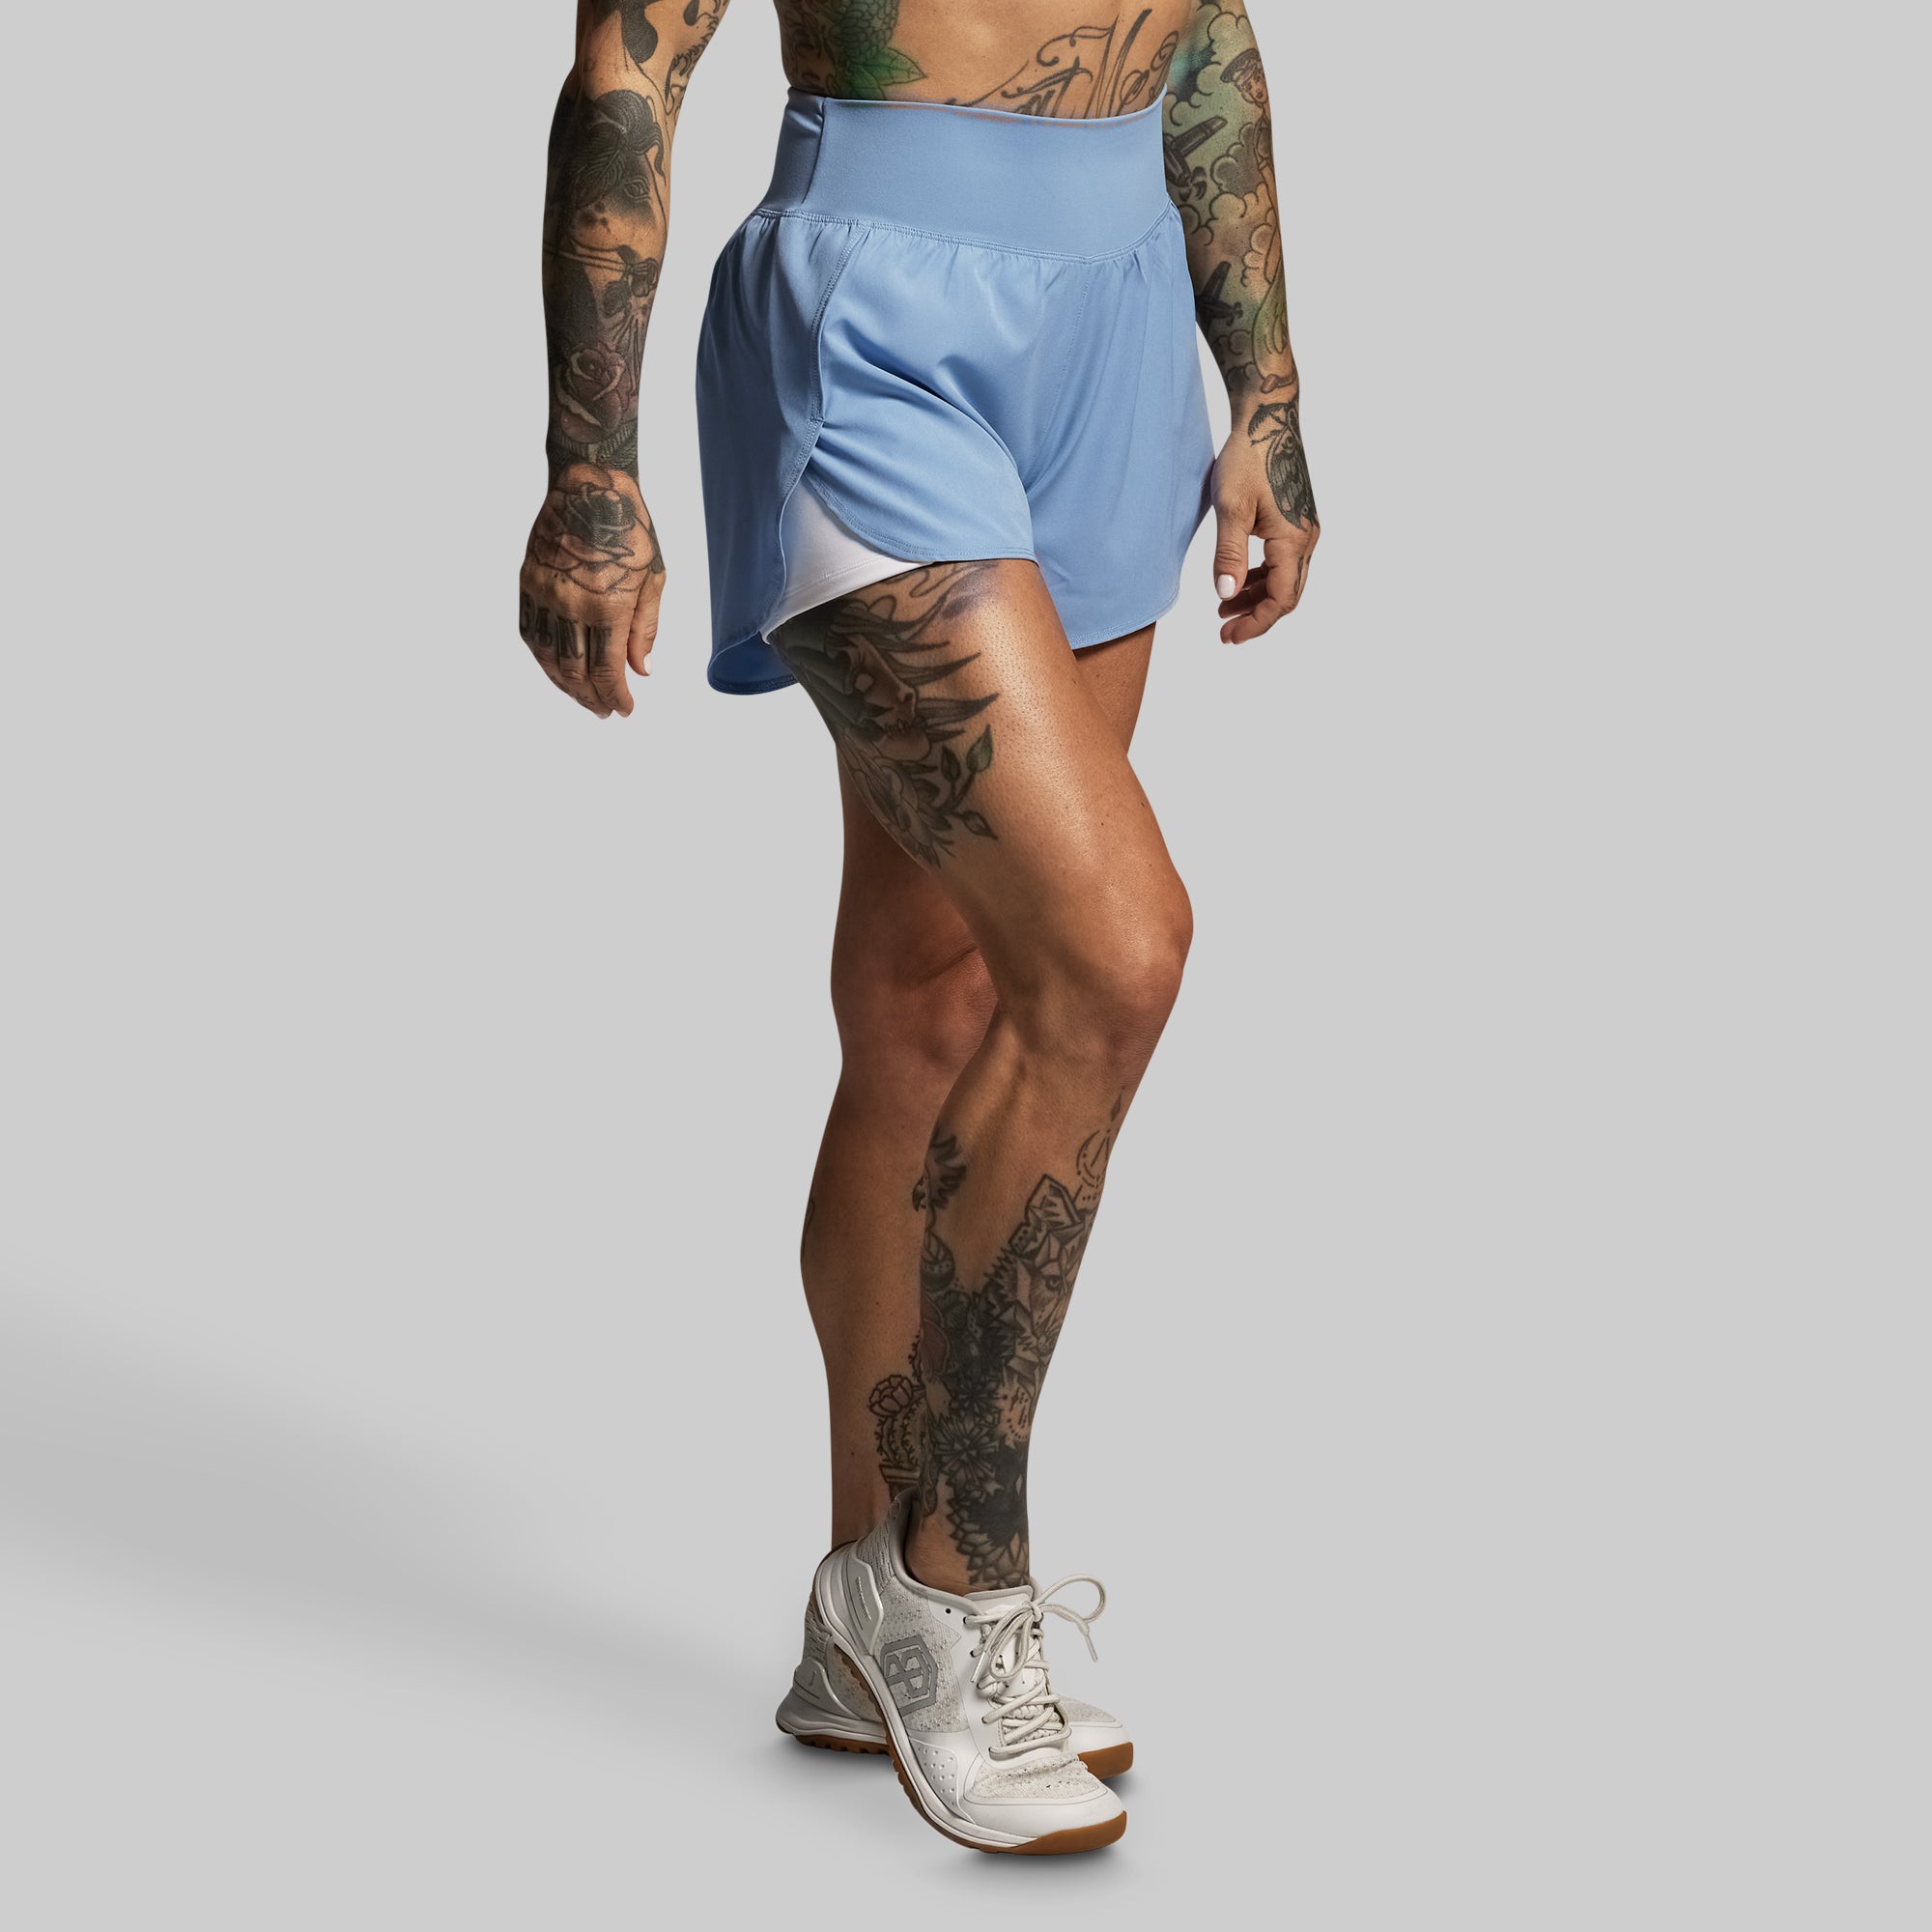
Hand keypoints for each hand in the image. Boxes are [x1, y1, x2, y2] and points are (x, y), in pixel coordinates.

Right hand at [517, 463, 664, 716]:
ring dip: (565, 685)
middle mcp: (571, 604)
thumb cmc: (629, 528)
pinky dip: (543, 658)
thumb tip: (641, 671)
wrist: (589, 484)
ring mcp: (545, 594)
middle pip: (576, 671)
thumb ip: (644, 629)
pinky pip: (531, 633)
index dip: (616, 696)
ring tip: (582, 698)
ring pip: (549, 657)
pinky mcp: (528, 583)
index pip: (608, 670)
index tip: (625, 709)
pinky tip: (556, 670)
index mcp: (608, 605)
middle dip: (591, 698)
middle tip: (604, 711)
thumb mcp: (653, 579)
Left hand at [1210, 396, 1318, 643]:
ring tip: (1224, 609)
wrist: (1268, 418)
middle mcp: (1306, 537)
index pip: (1281, 599)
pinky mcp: (1297, 520)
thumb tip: (1227, 595)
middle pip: (1287, 595)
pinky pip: (1284, 562)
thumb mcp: (1230, 508)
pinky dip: (1262, 578)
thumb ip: (1229, 555)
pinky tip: (1239, 582)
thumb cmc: (1249, 456)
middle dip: (1256, 616)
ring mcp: (1305, 528)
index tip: (1229, 637)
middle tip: (1224, 632)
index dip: (1256, 623)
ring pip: (1285, 579)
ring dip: (1257, 598)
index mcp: (1293, 539)